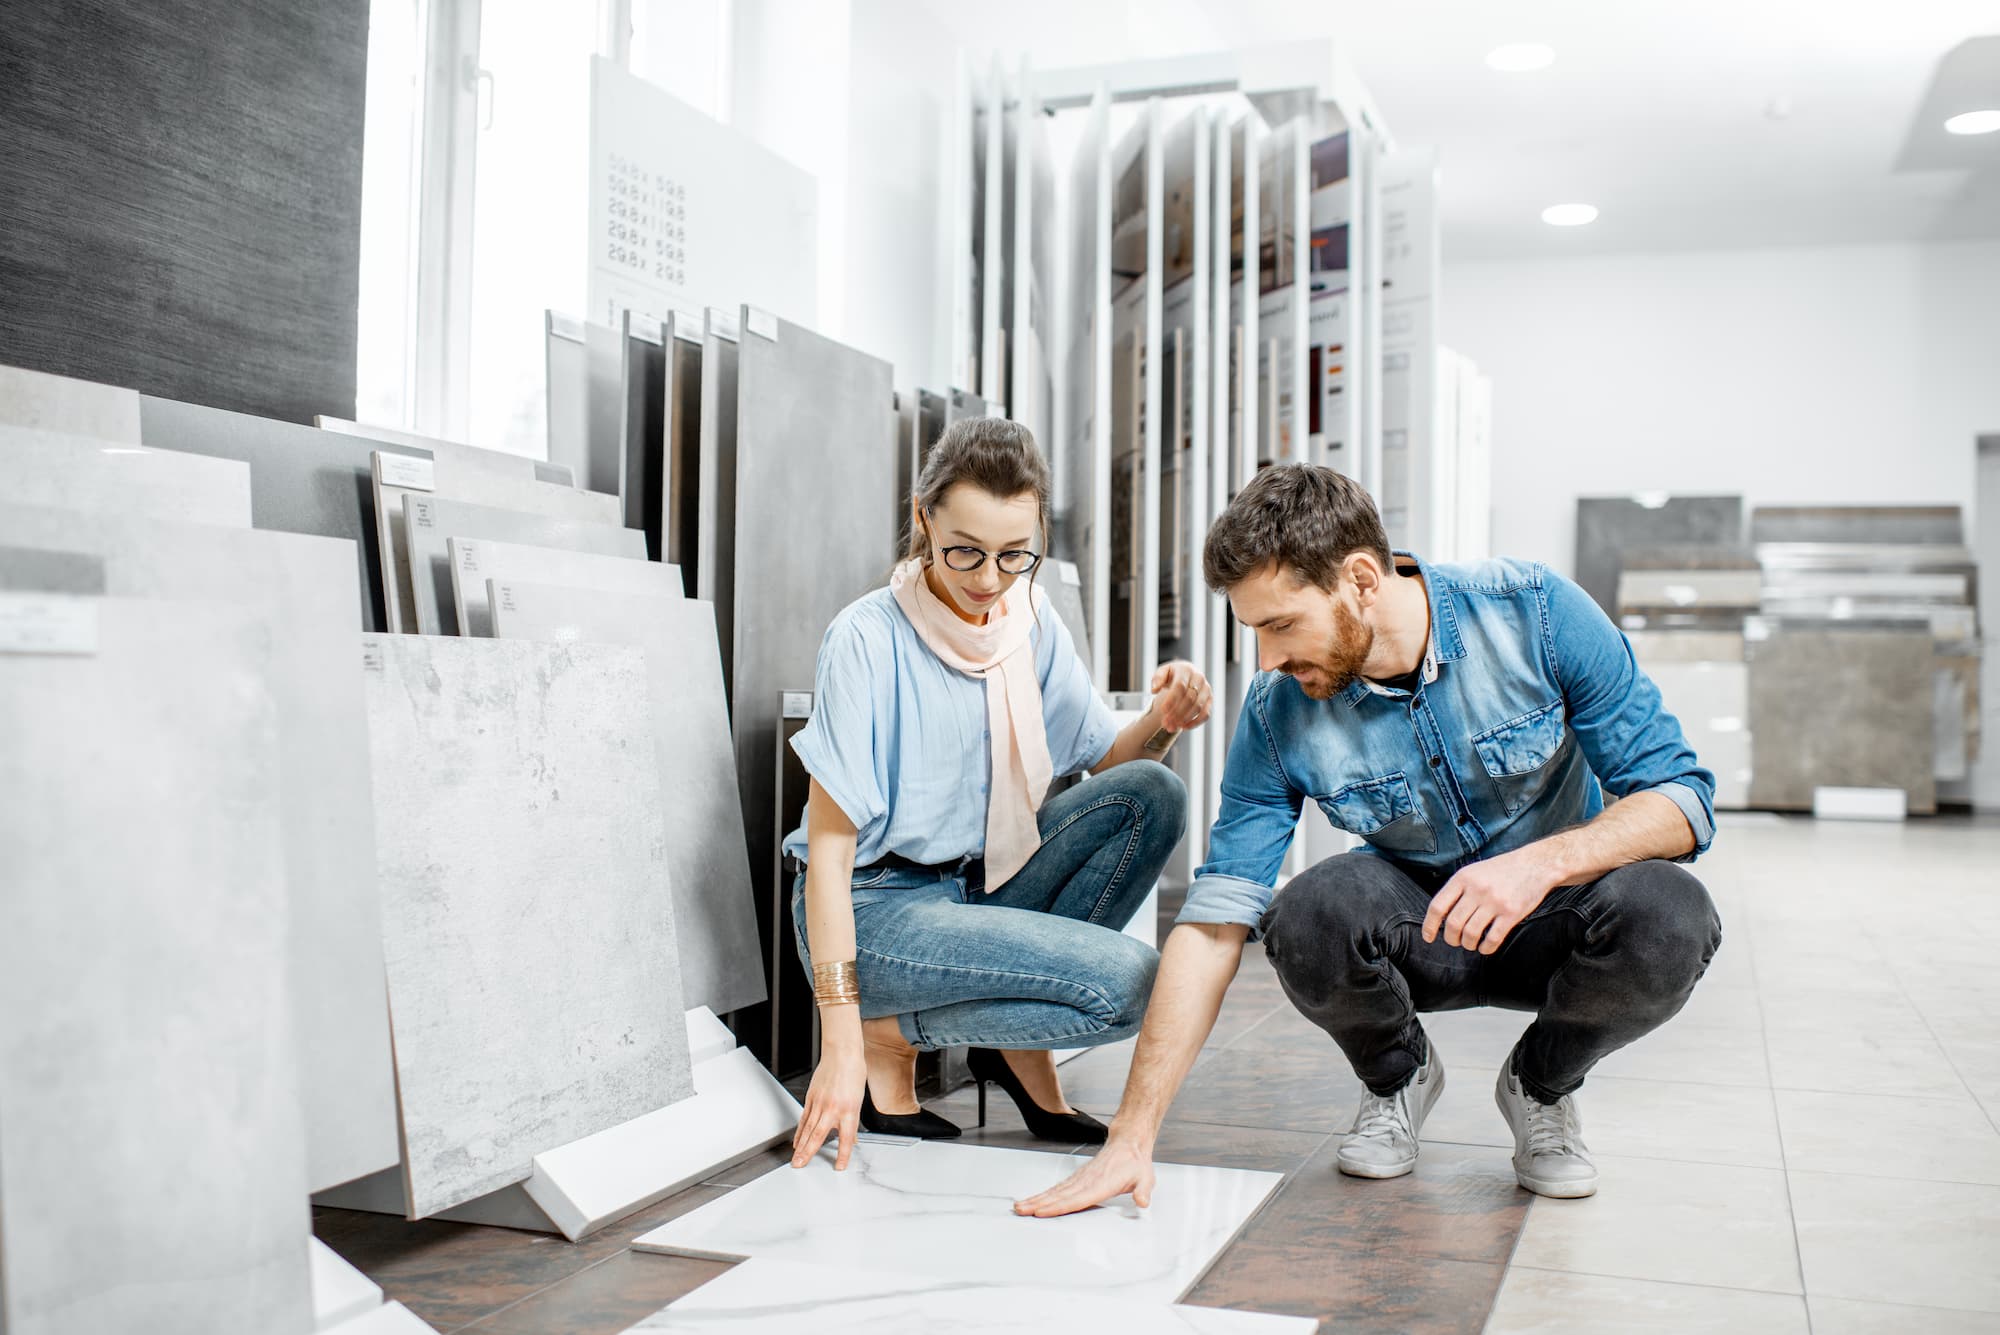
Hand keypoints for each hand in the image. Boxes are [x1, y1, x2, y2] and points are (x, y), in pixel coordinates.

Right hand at [791, 1044, 865, 1170]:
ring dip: (801, 1146)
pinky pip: (804, 1118)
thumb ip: (853, 1121)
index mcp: (850, 1110)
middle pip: (819, 1136)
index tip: (839, 1167)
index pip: (846, 1138)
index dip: (842, 1154)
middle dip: (809, 1153)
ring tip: (796, 1159)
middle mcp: (833, 1108)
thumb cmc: (853, 1072)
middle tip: (800, 1166)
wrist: (842, 1053)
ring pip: (808, 1128)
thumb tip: (852, 1138)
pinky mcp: (811, 1097)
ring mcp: (820, 1102)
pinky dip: (800, 1131)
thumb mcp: (859, 1099)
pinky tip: (797, 1141)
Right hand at [1012, 1136, 1156, 1216]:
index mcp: (1102, 1183)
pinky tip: (1036, 1200)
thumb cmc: (1135, 1163)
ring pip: (1055, 1191)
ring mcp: (1080, 1179)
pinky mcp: (1078, 1178)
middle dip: (1039, 1203)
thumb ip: (1143, 1191)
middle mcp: (1087, 1181)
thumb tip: (1143, 1202)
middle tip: (1021, 1210)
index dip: (1059, 1206)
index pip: (1077, 1198)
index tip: (1043, 1211)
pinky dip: (1044, 1195)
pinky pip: (1058, 1188)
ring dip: (1037, 1199)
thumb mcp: (1146, 1178)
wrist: (1128, 1143)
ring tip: (1020, 1206)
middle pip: (1059, 1195)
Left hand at [1148, 660, 1212, 732]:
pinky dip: (1195, 722)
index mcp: (1186, 670)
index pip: (1180, 686)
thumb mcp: (1162, 672)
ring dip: (1184, 719)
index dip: (1172, 699)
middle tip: (1165, 723)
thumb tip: (1154, 689)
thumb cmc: (1172, 675)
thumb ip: (1157, 678)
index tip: (1162, 710)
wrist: (1186, 674)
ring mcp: (1206, 689)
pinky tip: (1183, 727)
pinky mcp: (1210, 700)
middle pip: (1189, 698)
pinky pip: (1206, 713)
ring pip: (1198, 707)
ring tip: (1171, 727)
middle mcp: (1199, 678)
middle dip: (1176, 712)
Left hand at [1422, 849, 1558, 954]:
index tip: (1428, 937)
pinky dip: (1486, 948)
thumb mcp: (1474, 871)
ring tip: (1470, 943)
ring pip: (1471, 933)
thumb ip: (1458, 889)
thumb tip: (1441, 915)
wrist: (1535, 864)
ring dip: (1468, 944)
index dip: (1429, 925)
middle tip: (1455, 941)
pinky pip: (1493, 939)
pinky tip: (1485, 947)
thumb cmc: (1502, 870)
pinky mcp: (1512, 913)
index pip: (1437, 906)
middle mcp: (1477, 889)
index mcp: (1463, 878)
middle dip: (1451, 938)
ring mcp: (1495, 902)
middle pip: (1453, 924)